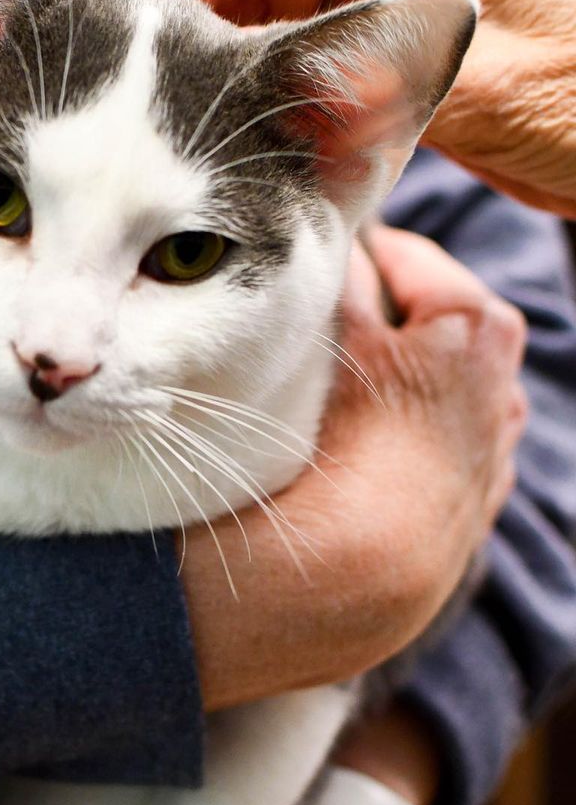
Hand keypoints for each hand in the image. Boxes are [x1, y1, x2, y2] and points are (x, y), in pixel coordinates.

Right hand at [141, 0, 575, 216]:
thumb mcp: (500, 89)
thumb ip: (390, 77)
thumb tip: (283, 78)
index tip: (151, 10)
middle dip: (201, 6)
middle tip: (142, 64)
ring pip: (273, 8)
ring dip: (224, 50)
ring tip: (170, 97)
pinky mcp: (380, 51)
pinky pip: (299, 56)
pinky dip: (261, 85)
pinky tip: (228, 119)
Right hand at [182, 226, 526, 710]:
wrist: (356, 572)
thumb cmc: (345, 442)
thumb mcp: (334, 336)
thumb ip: (335, 272)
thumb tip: (327, 233)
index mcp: (478, 327)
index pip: (402, 255)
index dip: (347, 251)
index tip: (303, 262)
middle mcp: (502, 384)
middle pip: (423, 319)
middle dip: (371, 316)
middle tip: (307, 325)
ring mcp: (491, 448)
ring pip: (429, 382)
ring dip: (387, 376)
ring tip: (326, 391)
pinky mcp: (469, 502)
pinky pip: (429, 441)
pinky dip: (398, 432)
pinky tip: (355, 447)